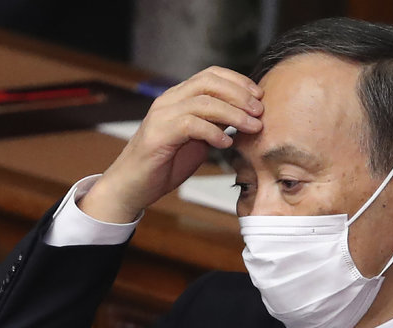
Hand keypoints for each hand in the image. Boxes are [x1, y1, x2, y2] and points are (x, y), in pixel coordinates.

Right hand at [79, 66, 263, 222]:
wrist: (133, 186)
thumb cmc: (166, 163)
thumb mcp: (198, 139)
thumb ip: (216, 124)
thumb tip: (245, 116)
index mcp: (178, 97)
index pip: (211, 75)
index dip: (238, 82)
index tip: (259, 96)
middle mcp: (169, 101)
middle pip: (209, 83)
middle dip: (240, 95)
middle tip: (260, 111)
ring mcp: (162, 116)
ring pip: (203, 102)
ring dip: (234, 113)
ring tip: (252, 127)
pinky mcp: (158, 135)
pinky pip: (190, 125)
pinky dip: (213, 132)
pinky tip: (227, 143)